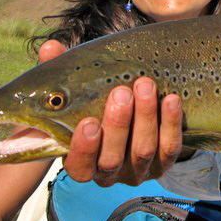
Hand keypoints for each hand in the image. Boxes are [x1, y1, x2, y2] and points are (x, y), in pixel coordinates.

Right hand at [36, 39, 187, 186]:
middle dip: (118, 125)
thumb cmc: (94, 100)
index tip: (89, 122)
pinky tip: (170, 99)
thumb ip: (59, 70)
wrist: (132, 111)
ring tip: (145, 85)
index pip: (79, 166)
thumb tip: (50, 47)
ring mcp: (138, 169)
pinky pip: (171, 147)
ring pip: (143, 150)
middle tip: (121, 92)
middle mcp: (109, 172)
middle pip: (112, 159)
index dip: (84, 148)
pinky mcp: (164, 162)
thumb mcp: (75, 87)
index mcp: (82, 161)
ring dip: (145, 117)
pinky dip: (171, 123)